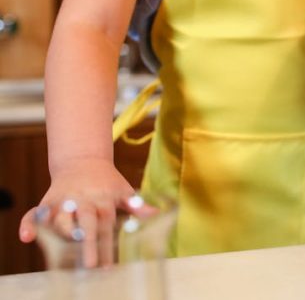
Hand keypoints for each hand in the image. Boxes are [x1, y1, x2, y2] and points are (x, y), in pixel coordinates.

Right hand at [18, 158, 148, 266]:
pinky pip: (33, 214)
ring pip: (59, 218)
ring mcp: (63, 201)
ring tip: (65, 250)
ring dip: (61, 232)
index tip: (108, 265)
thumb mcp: (124, 190)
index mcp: (102, 200)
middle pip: (84, 223)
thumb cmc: (107, 182)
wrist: (83, 161)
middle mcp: (82, 201)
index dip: (107, 245)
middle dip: (87, 242)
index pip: (106, 225)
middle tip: (89, 264)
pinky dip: (27, 224)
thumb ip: (137, 205)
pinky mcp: (47, 202)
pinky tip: (27, 238)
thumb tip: (156, 214)